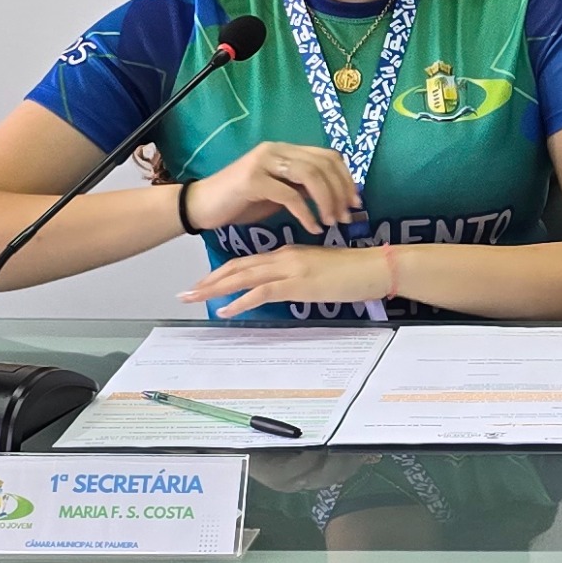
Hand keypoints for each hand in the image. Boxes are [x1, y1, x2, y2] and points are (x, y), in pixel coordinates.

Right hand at [182, 142, 360, 237]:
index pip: (328, 156)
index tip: (355, 202)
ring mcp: (263, 162)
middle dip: (340, 192)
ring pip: (310, 176)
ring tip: (331, 222)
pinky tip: (312, 227)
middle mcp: (276, 150)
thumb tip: (335, 198)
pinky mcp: (252, 180)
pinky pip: (289, 195)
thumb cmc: (240, 202)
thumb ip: (302, 189)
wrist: (202, 206)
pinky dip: (306, 213)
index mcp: (285, 150)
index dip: (346, 178)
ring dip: (326, 201)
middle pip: (323, 164)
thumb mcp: (278, 193)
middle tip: (346, 216)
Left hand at [183, 243, 394, 314]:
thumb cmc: (355, 271)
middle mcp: (283, 257)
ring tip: (193, 299)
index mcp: (288, 253)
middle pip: (237, 267)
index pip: (248, 262)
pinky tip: (225, 310)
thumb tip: (289, 287)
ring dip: (215, 289)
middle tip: (186, 292)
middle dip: (208, 280)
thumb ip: (302, 274)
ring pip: (242, 277)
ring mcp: (289, 269)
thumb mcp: (322, 269)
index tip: (205, 282)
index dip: (223, 271)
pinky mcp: (297, 284)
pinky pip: (261, 292)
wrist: (375, 267)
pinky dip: (240, 301)